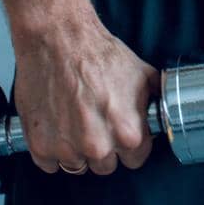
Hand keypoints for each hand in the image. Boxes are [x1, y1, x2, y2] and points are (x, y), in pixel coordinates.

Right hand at [12, 17, 159, 177]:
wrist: (59, 39)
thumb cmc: (98, 53)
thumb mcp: (142, 73)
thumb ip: (155, 102)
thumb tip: (163, 115)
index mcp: (128, 133)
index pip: (135, 159)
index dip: (129, 145)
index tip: (121, 132)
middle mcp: (98, 147)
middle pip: (105, 165)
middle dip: (103, 147)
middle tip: (95, 120)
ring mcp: (67, 150)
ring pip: (77, 165)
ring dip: (75, 148)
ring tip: (74, 116)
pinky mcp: (40, 147)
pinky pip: (49, 163)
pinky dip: (51, 147)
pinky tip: (56, 121)